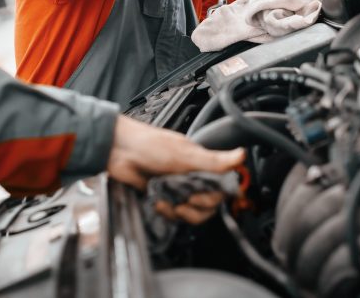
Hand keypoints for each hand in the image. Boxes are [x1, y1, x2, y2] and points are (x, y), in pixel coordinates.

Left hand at [107, 116, 243, 223]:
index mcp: (200, 164)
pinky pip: (172, 215)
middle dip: (197, 208)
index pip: (220, 188)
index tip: (204, 196)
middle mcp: (190, 177)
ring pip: (190, 212)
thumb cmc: (150, 144)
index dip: (215, 197)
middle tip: (186, 200)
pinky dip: (166, 212)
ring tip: (169, 202)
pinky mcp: (161, 198)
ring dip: (180, 211)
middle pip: (207, 205)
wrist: (118, 151)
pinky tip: (158, 202)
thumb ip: (213, 160)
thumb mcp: (185, 153)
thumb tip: (241, 156)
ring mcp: (175, 189)